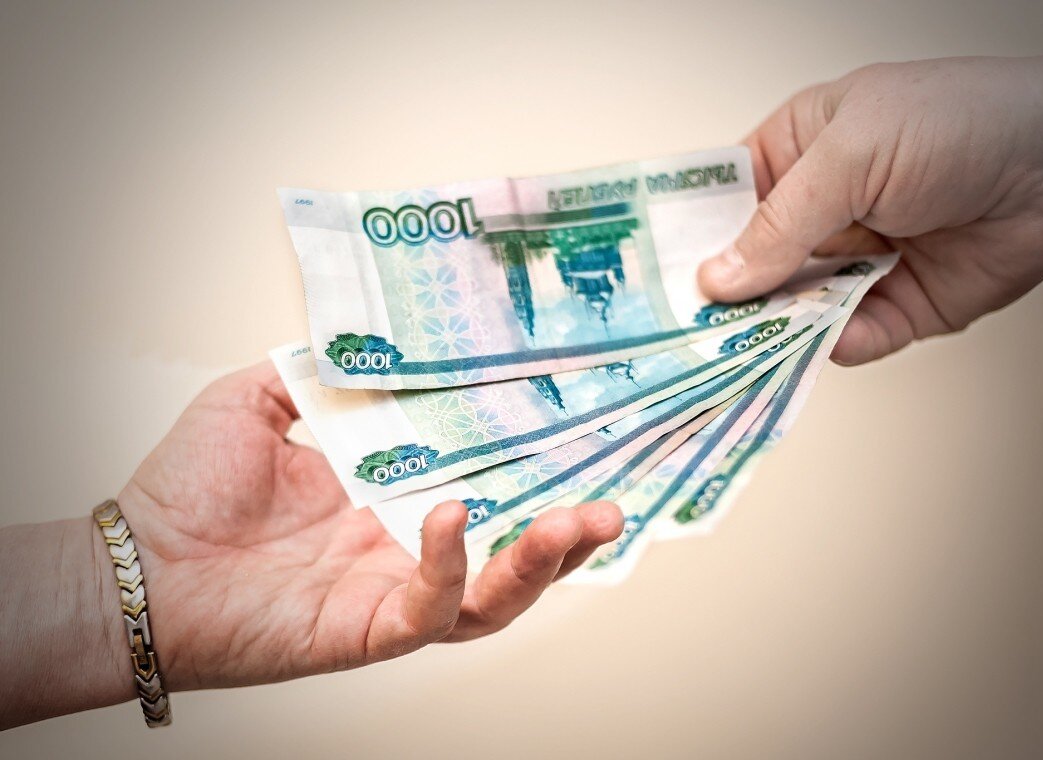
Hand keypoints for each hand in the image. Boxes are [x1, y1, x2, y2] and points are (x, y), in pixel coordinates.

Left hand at [116, 362, 622, 689]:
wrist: (134, 564)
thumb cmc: (187, 489)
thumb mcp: (257, 400)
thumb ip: (315, 368)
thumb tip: (366, 333)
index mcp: (392, 497)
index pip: (486, 483)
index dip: (537, 465)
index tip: (582, 428)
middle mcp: (405, 549)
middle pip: (512, 553)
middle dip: (571, 532)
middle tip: (613, 498)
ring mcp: (390, 592)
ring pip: (494, 598)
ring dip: (543, 562)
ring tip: (583, 521)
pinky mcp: (366, 631)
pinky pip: (428, 608)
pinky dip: (450, 565)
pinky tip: (452, 516)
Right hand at [698, 46, 1042, 364]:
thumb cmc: (960, 122)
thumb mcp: (852, 154)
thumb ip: (782, 221)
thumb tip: (720, 276)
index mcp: (799, 151)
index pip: (724, 197)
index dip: (688, 232)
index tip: (652, 273)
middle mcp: (822, 210)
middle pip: (752, 262)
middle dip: (723, 293)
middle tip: (683, 328)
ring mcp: (856, 260)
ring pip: (792, 307)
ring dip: (770, 327)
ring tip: (735, 348)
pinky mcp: (895, 306)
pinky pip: (847, 337)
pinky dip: (830, 347)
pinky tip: (815, 347)